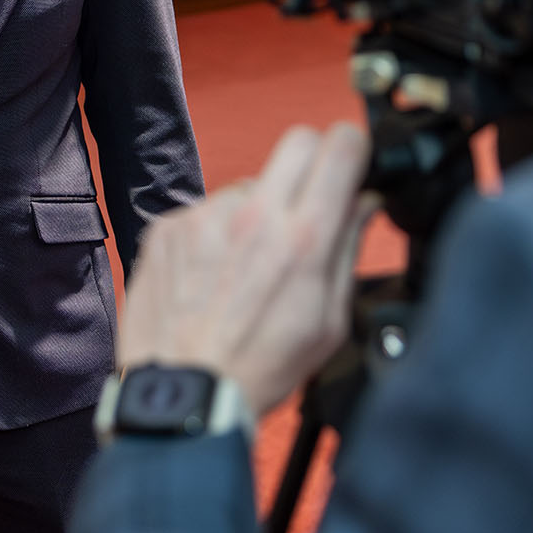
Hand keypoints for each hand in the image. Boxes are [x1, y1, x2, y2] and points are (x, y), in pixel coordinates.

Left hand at [119, 122, 376, 415]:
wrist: (184, 392)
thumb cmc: (259, 366)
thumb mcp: (329, 322)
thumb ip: (347, 249)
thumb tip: (363, 200)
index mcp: (302, 239)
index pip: (340, 148)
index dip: (354, 149)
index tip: (355, 161)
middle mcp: (252, 216)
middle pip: (297, 141)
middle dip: (313, 161)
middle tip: (310, 202)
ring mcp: (204, 217)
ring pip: (249, 184)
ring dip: (258, 210)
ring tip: (249, 264)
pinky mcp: (168, 226)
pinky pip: (207, 210)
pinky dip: (216, 232)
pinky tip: (213, 274)